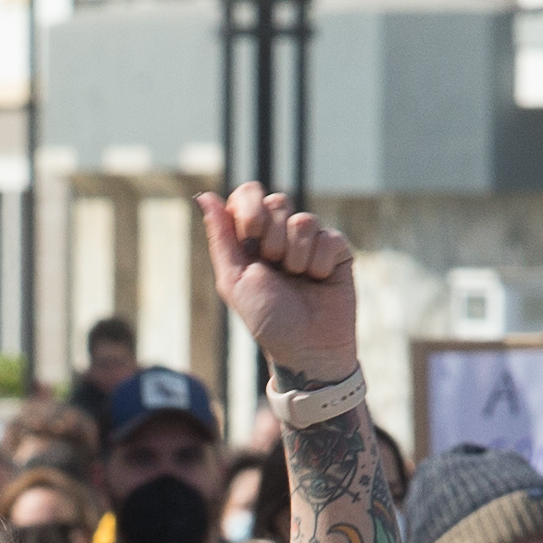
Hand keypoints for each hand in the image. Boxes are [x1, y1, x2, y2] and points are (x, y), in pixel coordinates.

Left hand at [202, 182, 361, 384]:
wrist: (307, 348)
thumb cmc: (267, 320)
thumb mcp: (234, 281)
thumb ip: (220, 237)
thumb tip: (205, 196)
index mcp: (252, 238)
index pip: (249, 194)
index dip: (251, 208)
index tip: (251, 234)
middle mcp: (280, 234)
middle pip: (278, 201)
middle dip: (273, 239)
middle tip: (275, 268)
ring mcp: (310, 241)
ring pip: (305, 220)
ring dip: (296, 257)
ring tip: (298, 280)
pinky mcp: (337, 250)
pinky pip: (329, 237)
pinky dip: (320, 264)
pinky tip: (320, 281)